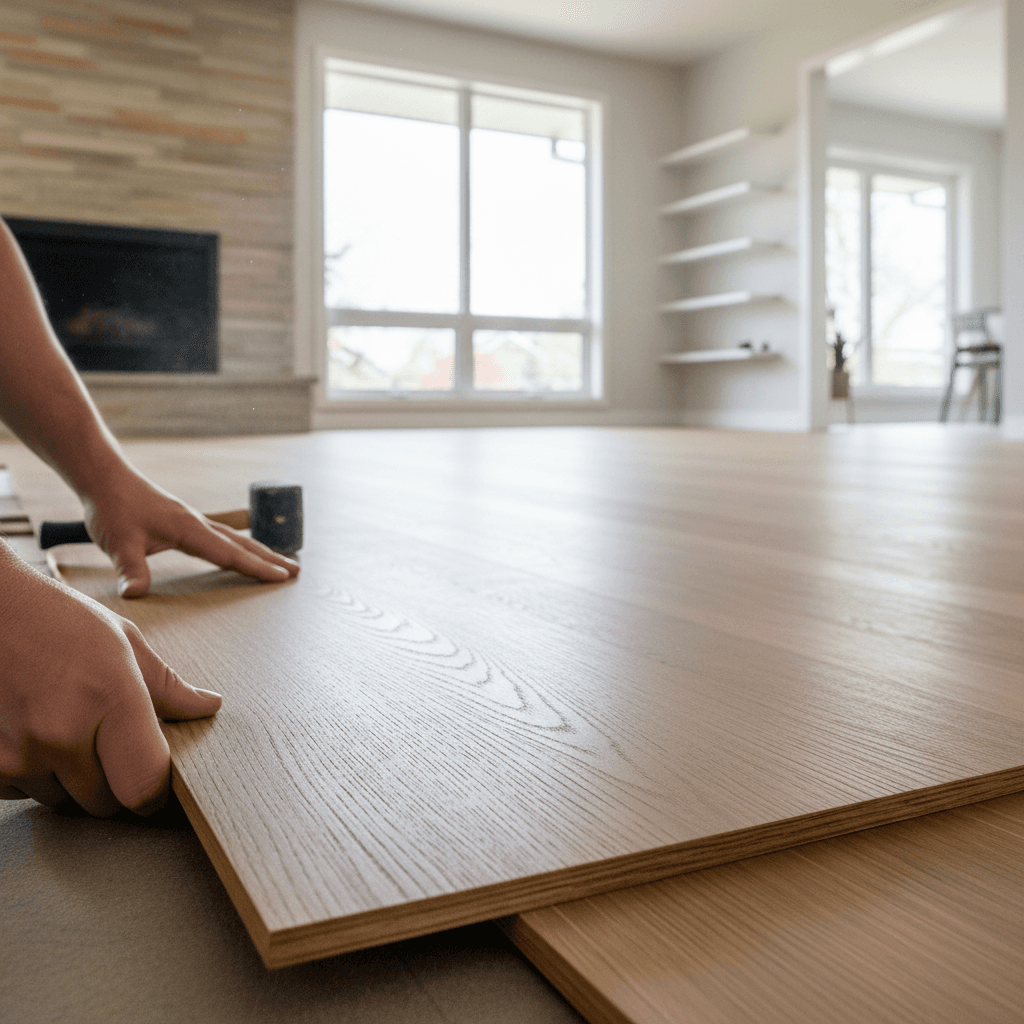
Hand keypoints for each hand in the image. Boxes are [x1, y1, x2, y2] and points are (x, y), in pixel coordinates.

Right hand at [0, 545, 221, 814]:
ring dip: (69, 779)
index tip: (157, 784)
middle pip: (105, 803)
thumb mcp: (123, 641)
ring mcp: (18, 753)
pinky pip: (22, 794)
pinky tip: (34, 734)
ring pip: (62, 801)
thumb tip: (208, 707)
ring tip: (67, 727)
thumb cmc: (56, 619)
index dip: (154, 793)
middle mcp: (64, 734)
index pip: (144, 785)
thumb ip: (167, 686)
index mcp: (112, 700)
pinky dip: (31, 775)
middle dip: (113, 782)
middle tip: (108, 742)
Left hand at [80, 462, 298, 597]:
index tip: (282, 577)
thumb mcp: (118, 543)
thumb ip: (130, 569)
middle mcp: (197, 523)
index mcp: (189, 528)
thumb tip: (134, 594)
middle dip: (269, 559)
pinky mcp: (184, 520)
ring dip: (258, 551)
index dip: (256, 567)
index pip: (229, 554)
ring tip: (281, 561)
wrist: (105, 477)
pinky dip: (239, 545)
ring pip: (234, 538)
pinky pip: (221, 535)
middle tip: (296, 572)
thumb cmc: (113, 507)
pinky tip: (242, 547)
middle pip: (242, 544)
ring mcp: (193, 520)